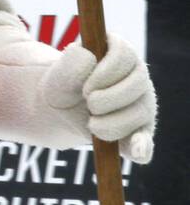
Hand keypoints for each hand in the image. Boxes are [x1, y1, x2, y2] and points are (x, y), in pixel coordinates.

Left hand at [41, 35, 156, 162]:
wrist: (61, 108)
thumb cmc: (63, 84)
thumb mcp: (59, 72)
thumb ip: (71, 63)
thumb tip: (88, 55)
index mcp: (120, 52)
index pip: (124, 55)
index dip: (104, 72)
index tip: (85, 87)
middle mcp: (138, 75)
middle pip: (135, 85)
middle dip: (106, 98)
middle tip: (87, 102)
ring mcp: (143, 101)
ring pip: (138, 112)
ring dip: (110, 121)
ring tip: (91, 122)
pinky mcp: (141, 127)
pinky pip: (145, 137)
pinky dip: (142, 145)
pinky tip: (137, 152)